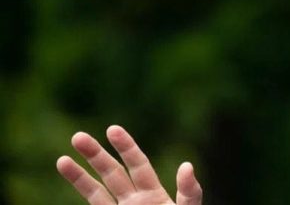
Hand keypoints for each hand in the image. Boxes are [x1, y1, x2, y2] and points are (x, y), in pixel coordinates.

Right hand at [56, 125, 202, 204]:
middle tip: (78, 136)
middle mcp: (133, 202)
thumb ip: (189, 192)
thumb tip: (187, 165)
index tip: (112, 129)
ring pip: (96, 193)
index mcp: (153, 195)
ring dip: (79, 177)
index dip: (126, 147)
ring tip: (62, 159)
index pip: (137, 164)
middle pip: (112, 173)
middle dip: (95, 155)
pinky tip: (69, 182)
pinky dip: (80, 196)